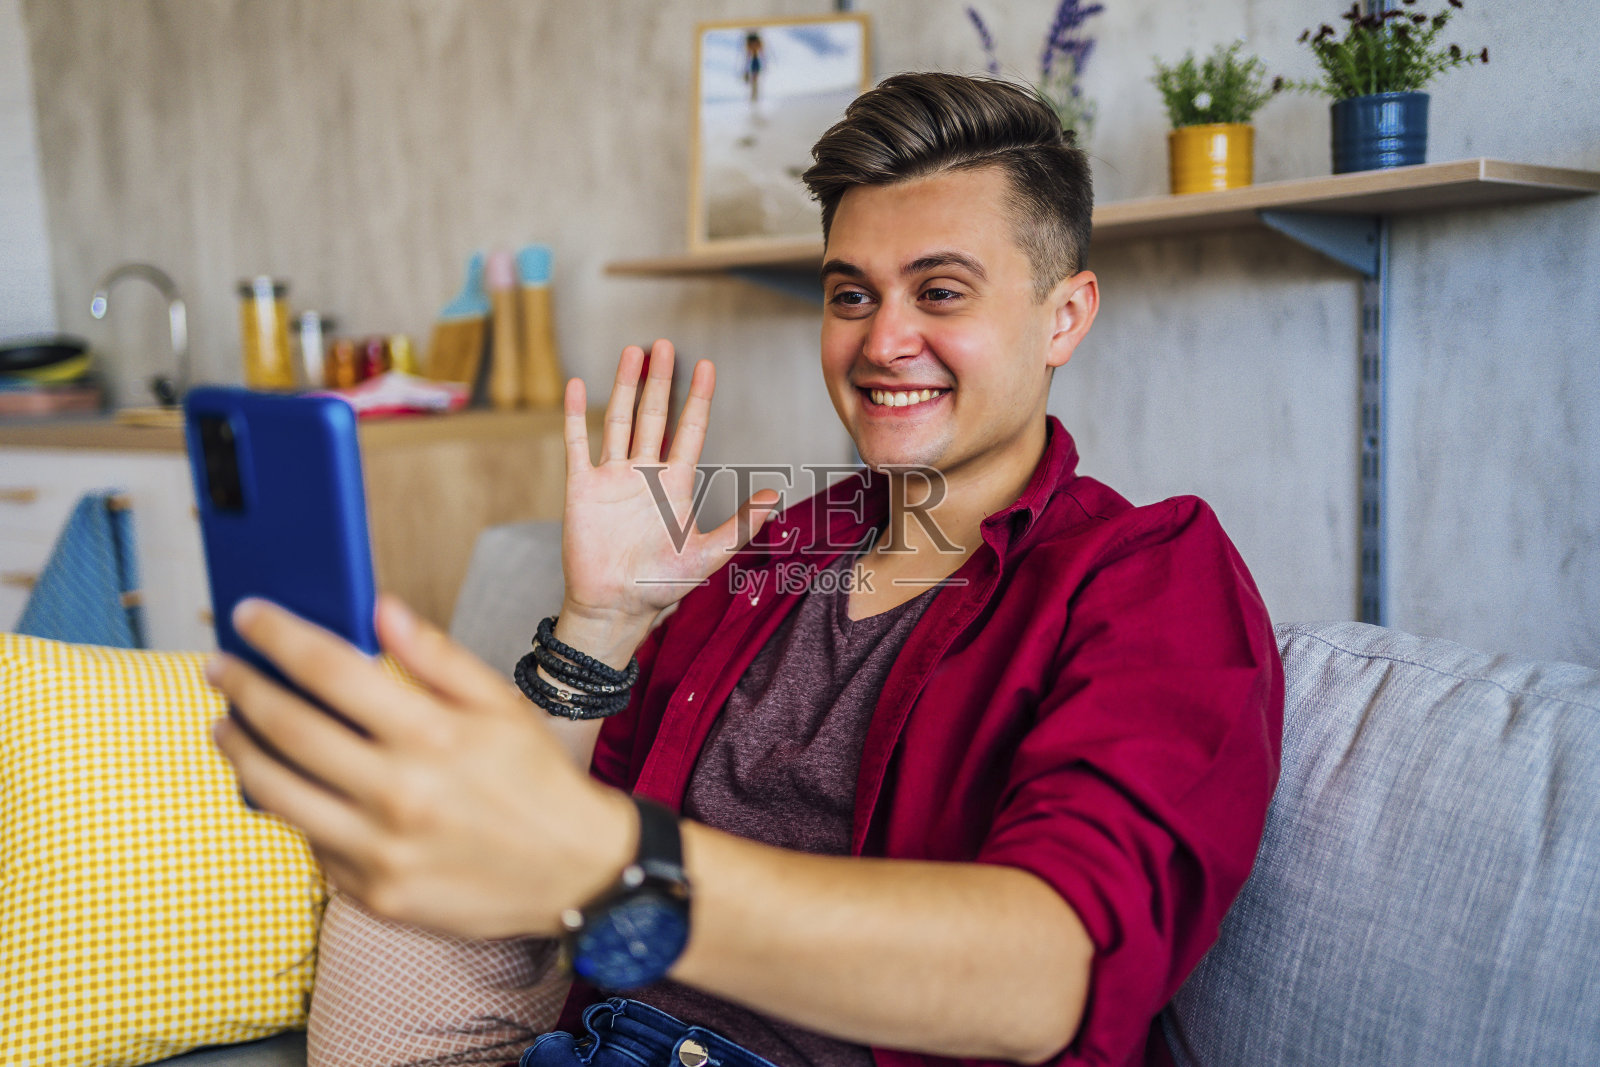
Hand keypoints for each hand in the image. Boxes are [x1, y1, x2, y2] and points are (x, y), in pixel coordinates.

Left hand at [208, 594, 634, 938]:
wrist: (575, 873)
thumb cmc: (536, 781)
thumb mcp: (501, 706)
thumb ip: (437, 658)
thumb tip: (380, 609)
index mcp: (434, 736)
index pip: (330, 670)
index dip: (278, 636)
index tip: (248, 616)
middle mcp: (401, 795)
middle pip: (288, 728)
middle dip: (243, 688)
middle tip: (221, 667)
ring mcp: (381, 851)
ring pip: (276, 793)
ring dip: (240, 750)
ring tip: (227, 725)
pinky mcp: (373, 893)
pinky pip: (310, 843)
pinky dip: (290, 808)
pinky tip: (286, 784)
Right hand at [557, 341, 778, 657]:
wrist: (615, 607)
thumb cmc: (661, 586)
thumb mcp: (708, 555)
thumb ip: (741, 526)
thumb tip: (775, 496)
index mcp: (675, 484)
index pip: (690, 429)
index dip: (697, 398)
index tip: (706, 366)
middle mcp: (645, 473)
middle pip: (654, 414)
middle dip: (660, 380)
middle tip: (665, 344)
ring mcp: (612, 477)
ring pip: (619, 420)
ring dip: (624, 386)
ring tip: (631, 351)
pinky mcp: (582, 487)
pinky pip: (577, 443)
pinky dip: (575, 414)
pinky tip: (577, 385)